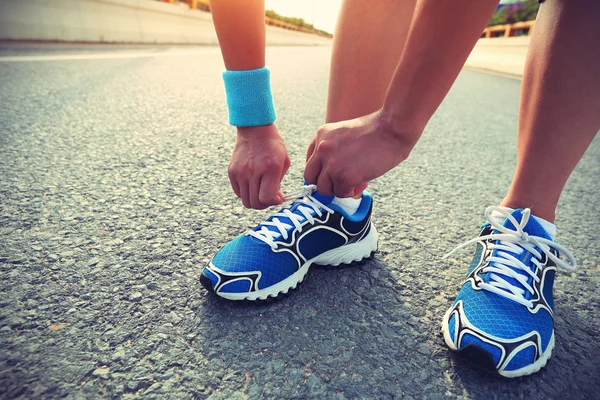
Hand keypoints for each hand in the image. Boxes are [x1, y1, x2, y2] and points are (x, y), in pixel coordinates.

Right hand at [228, 124, 290, 208]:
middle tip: (269, 197)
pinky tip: (253, 185)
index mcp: (270, 168)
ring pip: (246, 201)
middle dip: (265, 204)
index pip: (267, 198)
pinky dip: (246, 193)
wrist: (255, 128)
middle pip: (256, 203)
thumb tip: (276, 199)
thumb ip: (279, 183)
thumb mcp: (284, 162)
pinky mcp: (232, 172)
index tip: (278, 198)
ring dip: (255, 200)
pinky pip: (238, 193)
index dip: (274, 202)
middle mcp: (253, 171)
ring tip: (261, 192)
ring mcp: (240, 172)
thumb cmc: (273, 145)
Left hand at [304, 110, 419, 196]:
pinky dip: (350, 191)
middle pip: (310, 177)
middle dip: (325, 182)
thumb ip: (334, 147)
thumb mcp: (345, 131)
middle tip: (340, 181)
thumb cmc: (377, 129)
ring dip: (338, 188)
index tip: (332, 173)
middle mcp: (322, 149)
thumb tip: (332, 170)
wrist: (393, 128)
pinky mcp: (345, 177)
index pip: (310, 161)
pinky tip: (361, 183)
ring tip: (354, 181)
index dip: (321, 170)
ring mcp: (332, 164)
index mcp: (321, 135)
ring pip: (324, 189)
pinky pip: (341, 193)